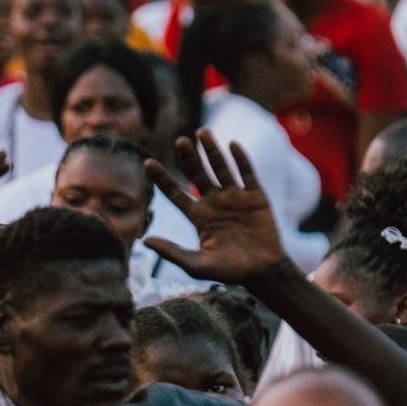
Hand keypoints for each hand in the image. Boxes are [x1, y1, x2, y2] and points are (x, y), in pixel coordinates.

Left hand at [143, 131, 292, 288]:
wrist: (262, 272)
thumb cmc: (228, 271)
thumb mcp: (196, 265)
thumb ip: (172, 252)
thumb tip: (144, 239)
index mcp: (198, 216)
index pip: (175, 193)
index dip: (162, 178)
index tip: (147, 162)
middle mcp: (214, 203)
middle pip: (197, 175)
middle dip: (189, 158)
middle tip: (179, 141)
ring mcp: (235, 197)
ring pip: (221, 168)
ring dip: (212, 151)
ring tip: (202, 132)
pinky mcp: (256, 197)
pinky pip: (248, 174)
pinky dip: (241, 160)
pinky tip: (232, 145)